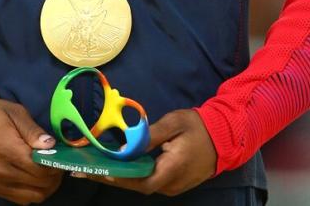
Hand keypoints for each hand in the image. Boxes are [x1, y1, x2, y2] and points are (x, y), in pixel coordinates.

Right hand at [0, 98, 63, 203]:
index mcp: (9, 150)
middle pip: (41, 185)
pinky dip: (32, 193)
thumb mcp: (15, 113)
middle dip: (54, 176)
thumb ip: (33, 131)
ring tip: (46, 172)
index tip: (61, 157)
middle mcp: (3, 172)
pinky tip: (33, 179)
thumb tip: (51, 145)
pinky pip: (21, 200)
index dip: (56, 166)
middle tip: (56, 164)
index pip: (42, 169)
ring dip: (45, 187)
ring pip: (33, 197)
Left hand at [83, 108, 216, 195]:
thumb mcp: (175, 122)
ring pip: (141, 185)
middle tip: (84, 170)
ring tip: (95, 168)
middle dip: (111, 178)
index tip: (97, 171)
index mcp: (172, 169)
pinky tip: (117, 167)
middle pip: (137, 186)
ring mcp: (173, 186)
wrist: (225, 137)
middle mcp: (171, 184)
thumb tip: (128, 145)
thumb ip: (151, 135)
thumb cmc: (199, 127)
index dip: (118, 178)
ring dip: (120, 177)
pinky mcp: (173, 184)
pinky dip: (132, 176)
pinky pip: (149, 182)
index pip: (140, 181)